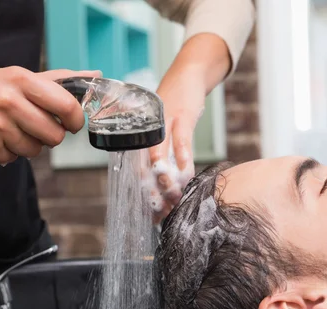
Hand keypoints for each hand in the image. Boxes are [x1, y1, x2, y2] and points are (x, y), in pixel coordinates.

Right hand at [0, 66, 100, 164]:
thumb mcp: (19, 77)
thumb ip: (59, 80)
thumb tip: (94, 75)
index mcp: (21, 80)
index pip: (66, 106)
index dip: (75, 120)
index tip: (71, 123)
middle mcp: (9, 101)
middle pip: (55, 136)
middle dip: (50, 136)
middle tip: (36, 126)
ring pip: (36, 151)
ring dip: (28, 145)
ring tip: (11, 130)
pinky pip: (14, 159)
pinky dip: (8, 153)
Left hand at [147, 66, 205, 223]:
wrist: (188, 74)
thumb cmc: (176, 105)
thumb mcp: (165, 129)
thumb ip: (166, 154)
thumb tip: (171, 185)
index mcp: (141, 136)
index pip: (138, 171)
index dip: (145, 195)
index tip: (153, 216)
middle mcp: (146, 130)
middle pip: (143, 166)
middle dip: (152, 192)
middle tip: (160, 212)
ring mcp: (162, 122)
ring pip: (158, 154)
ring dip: (165, 177)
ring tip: (172, 196)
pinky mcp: (181, 114)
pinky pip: (181, 139)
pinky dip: (182, 156)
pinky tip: (185, 173)